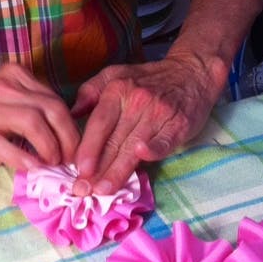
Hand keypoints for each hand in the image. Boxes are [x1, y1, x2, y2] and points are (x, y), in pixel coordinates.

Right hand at [0, 63, 79, 171]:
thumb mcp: (3, 96)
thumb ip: (30, 107)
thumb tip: (62, 136)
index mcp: (15, 75)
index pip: (54, 99)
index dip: (70, 126)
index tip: (74, 147)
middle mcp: (4, 86)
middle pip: (51, 108)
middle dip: (67, 137)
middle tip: (69, 159)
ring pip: (33, 123)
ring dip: (49, 147)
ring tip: (51, 163)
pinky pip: (6, 144)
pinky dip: (24, 158)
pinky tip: (31, 168)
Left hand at [71, 50, 226, 194]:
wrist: (191, 72)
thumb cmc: (148, 79)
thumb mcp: (115, 74)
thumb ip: (90, 91)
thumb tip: (71, 113)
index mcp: (118, 90)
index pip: (100, 123)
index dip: (89, 147)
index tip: (79, 169)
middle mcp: (137, 101)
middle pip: (115, 140)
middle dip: (99, 168)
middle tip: (85, 189)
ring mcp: (159, 113)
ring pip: (135, 146)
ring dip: (119, 170)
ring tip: (104, 189)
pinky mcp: (179, 124)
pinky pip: (164, 139)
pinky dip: (154, 148)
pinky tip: (143, 156)